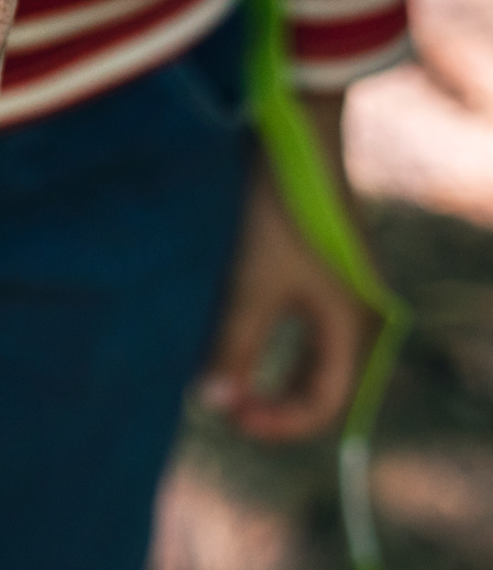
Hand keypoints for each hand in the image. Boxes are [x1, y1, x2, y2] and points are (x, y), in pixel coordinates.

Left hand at [197, 112, 374, 440]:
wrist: (297, 146)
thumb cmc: (279, 216)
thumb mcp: (251, 285)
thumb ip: (233, 347)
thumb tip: (212, 404)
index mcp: (352, 329)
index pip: (324, 404)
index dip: (279, 423)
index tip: (231, 420)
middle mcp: (356, 317)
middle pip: (320, 385)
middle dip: (274, 404)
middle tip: (224, 408)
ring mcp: (342, 295)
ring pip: (310, 359)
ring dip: (270, 376)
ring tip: (223, 381)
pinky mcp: (322, 275)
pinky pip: (302, 330)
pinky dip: (271, 347)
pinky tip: (233, 343)